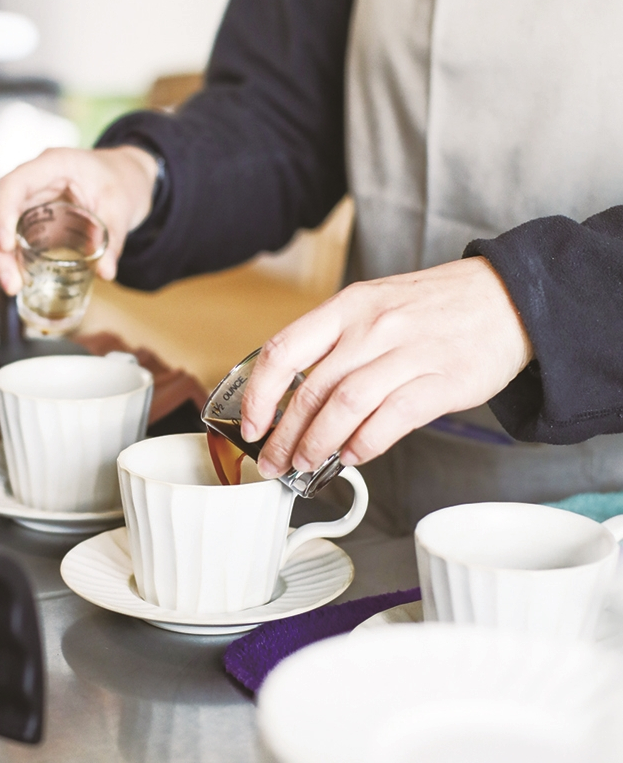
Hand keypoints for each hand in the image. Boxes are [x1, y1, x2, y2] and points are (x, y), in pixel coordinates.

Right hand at [0, 145, 157, 293]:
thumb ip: (114, 238)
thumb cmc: (119, 182)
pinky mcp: (20, 215)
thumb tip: (106, 272)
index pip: (13, 184)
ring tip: (9, 285)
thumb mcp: (122, 207)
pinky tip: (9, 277)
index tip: (7, 246)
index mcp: (53, 166)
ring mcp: (21, 198)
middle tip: (12, 283)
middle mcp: (29, 180)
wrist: (121, 177)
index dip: (3, 214)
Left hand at [240, 257, 533, 476]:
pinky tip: (354, 456)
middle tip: (276, 462)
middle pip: (312, 390)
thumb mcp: (376, 304)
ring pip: (345, 408)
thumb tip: (293, 395)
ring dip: (319, 445)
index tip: (251, 426)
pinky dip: (365, 445)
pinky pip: (391, 420)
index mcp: (349, 306)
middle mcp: (374, 327)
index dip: (259, 396)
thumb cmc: (437, 307)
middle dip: (286, 436)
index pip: (283, 351)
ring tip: (308, 465)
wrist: (510, 297)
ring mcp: (409, 353)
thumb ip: (336, 342)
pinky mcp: (443, 380)